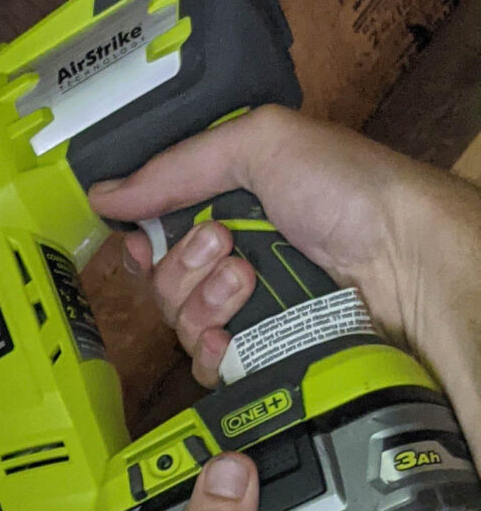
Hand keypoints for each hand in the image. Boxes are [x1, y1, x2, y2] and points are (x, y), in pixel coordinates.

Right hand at [90, 105, 480, 427]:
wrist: (405, 258)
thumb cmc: (349, 190)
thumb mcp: (261, 144)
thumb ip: (177, 166)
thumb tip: (105, 192)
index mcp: (231, 207)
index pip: (157, 235)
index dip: (145, 241)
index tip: (148, 238)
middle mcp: (234, 261)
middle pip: (161, 284)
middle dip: (183, 266)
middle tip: (226, 244)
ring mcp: (248, 312)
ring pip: (179, 326)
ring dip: (204, 301)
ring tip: (248, 279)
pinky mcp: (261, 355)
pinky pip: (206, 367)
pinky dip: (213, 350)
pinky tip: (234, 334)